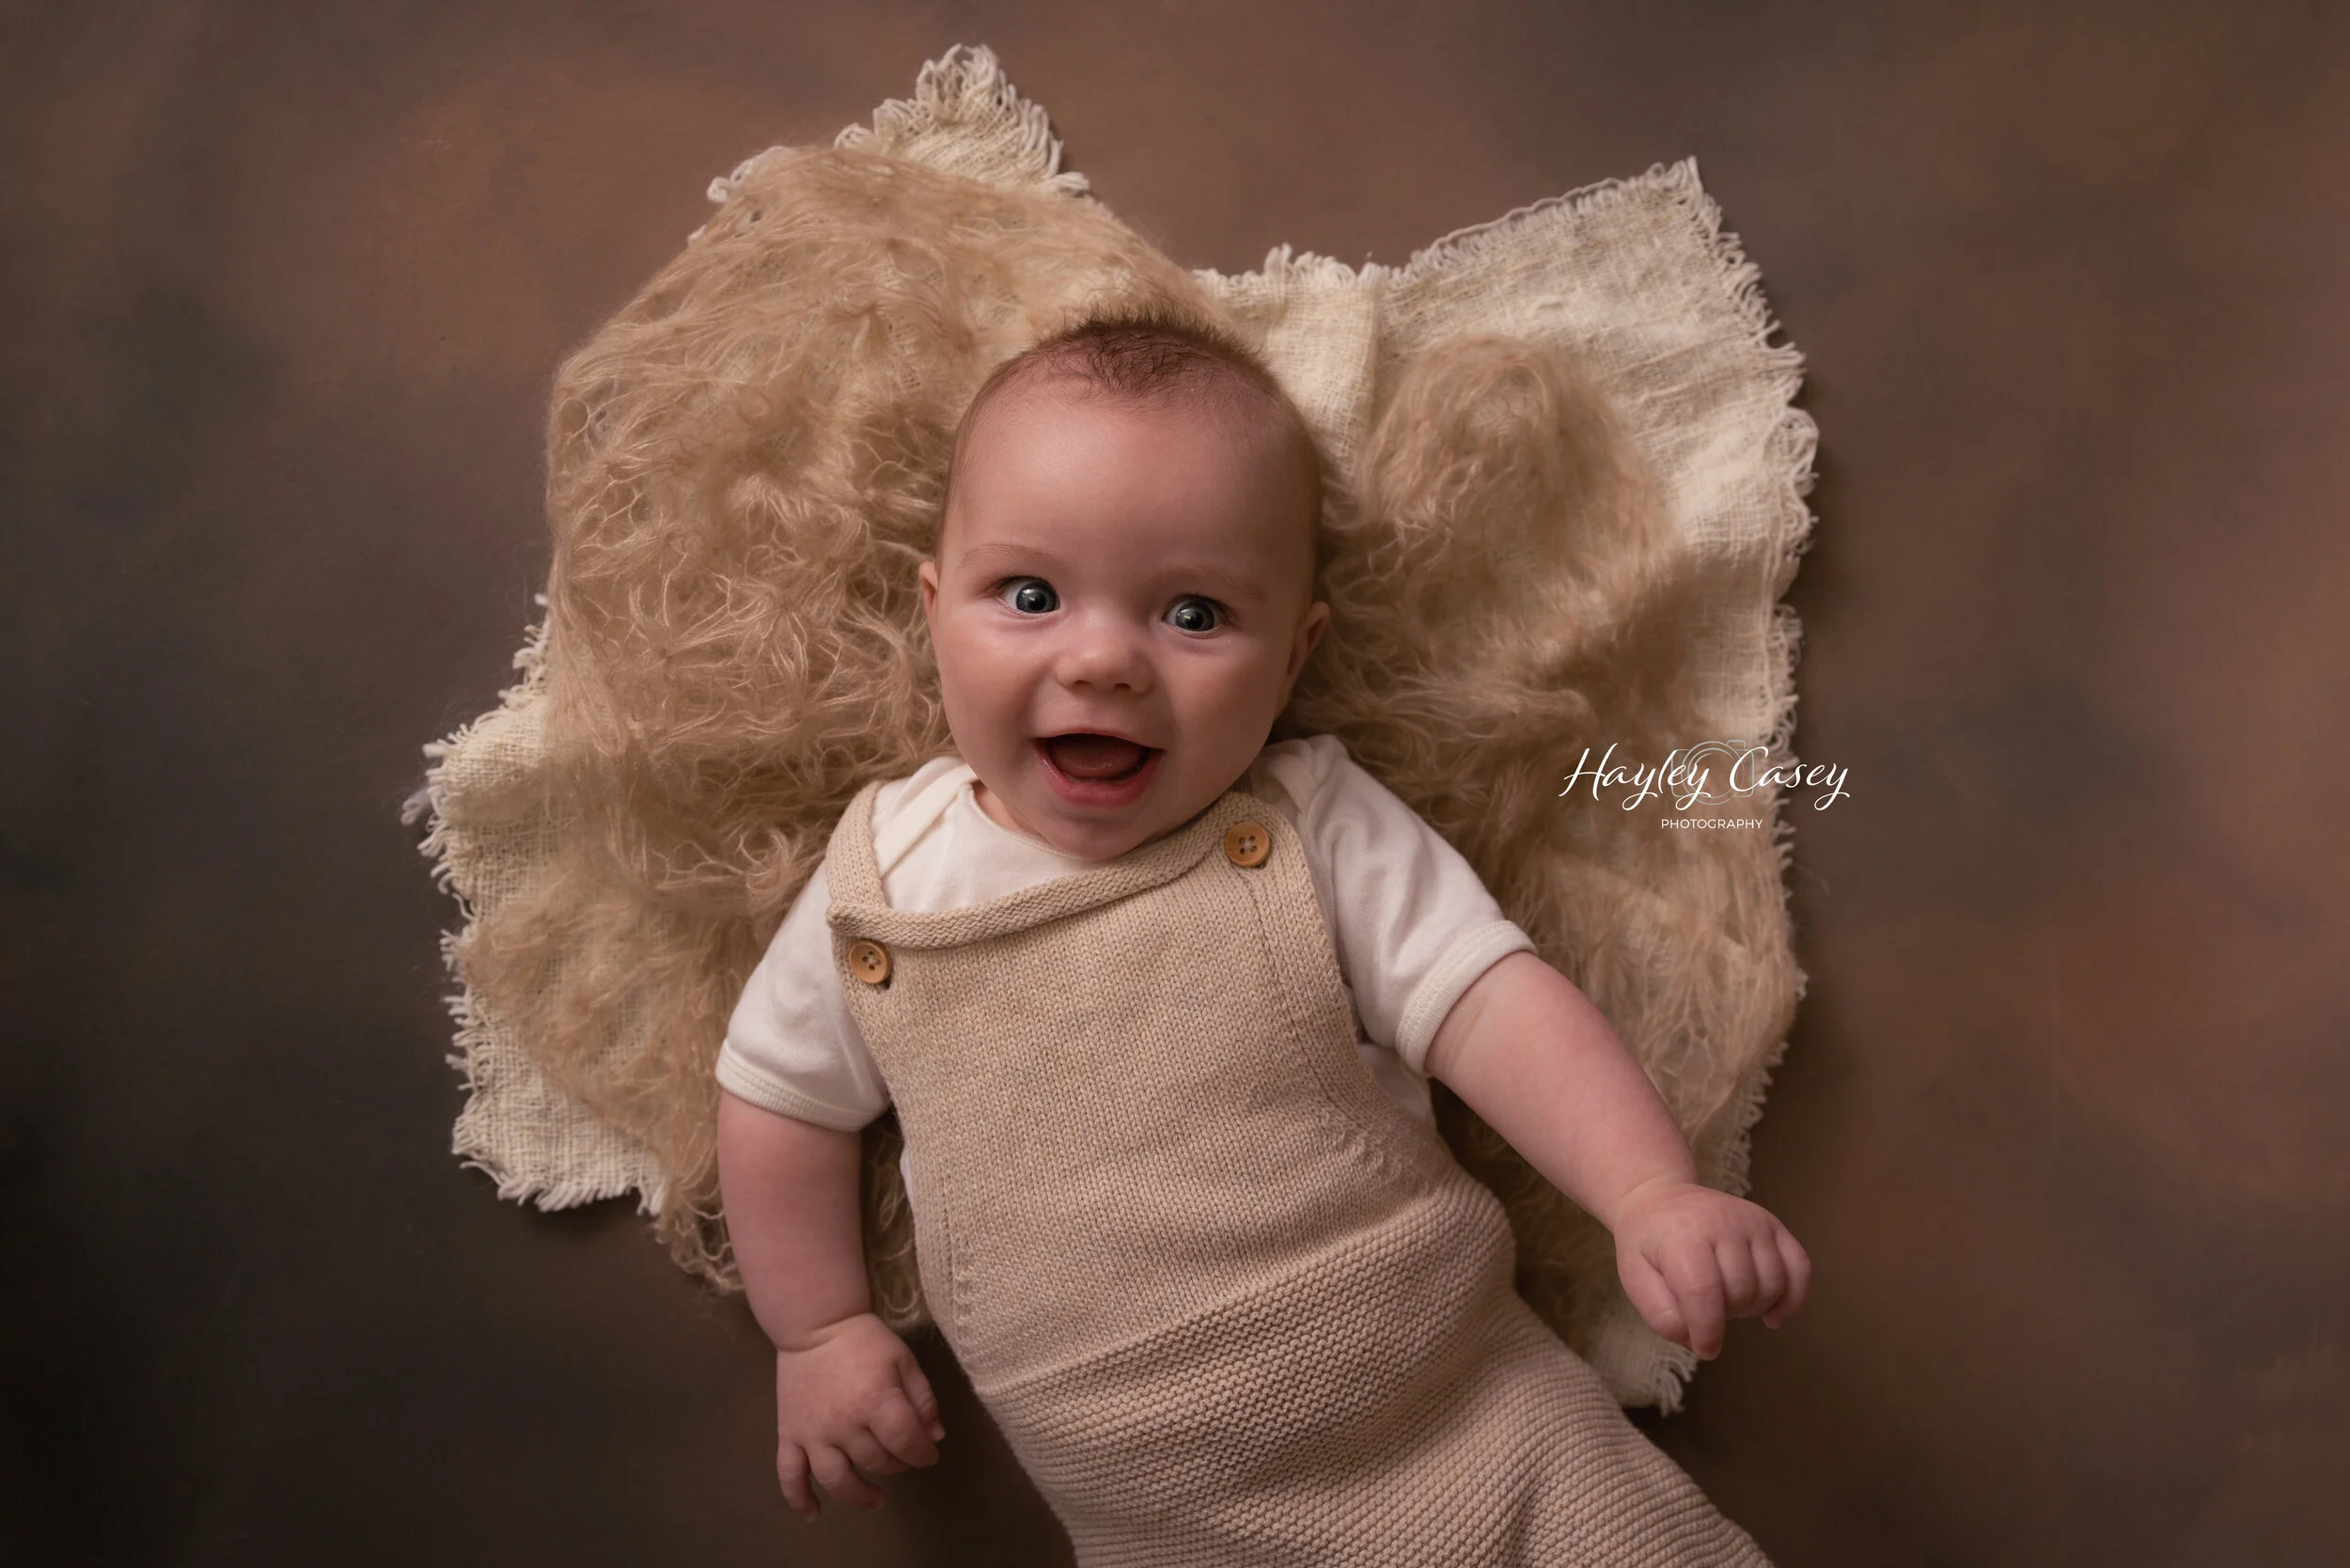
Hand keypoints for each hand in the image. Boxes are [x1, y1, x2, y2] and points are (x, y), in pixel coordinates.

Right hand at [772, 1312, 944, 1516]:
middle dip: (897, 1464)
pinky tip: (814, 1514)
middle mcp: (843, 1423)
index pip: (907, 1443)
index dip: (923, 1454)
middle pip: (877, 1461)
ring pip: (837, 1479)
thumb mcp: (903, 1360)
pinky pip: (789, 1474)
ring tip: (876, 1499)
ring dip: (859, 1495)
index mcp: (876, 1401)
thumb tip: (935, 1437)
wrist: (814, 1324)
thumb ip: (923, 1399)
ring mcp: (813, 1433)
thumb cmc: (865, 1340)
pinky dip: (799, 1499)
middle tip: (902, 1455)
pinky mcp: (789, 1434)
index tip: (929, 1454)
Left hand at [1610, 1177, 1811, 1358]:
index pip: (1703, 1293)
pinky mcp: (1772, 1224)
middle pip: (1742, 1291)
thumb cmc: (1647, 1243)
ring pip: (1772, 1284)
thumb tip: (1696, 1340)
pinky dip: (1794, 1297)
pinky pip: (1800, 1267)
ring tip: (1727, 1300)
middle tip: (1705, 1307)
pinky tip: (1773, 1315)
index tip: (1705, 1349)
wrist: (1659, 1197)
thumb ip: (1661, 1314)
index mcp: (1682, 1236)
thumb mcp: (1635, 1277)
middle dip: (1725, 1314)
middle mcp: (1722, 1223)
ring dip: (1754, 1306)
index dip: (1708, 1332)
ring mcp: (1752, 1220)